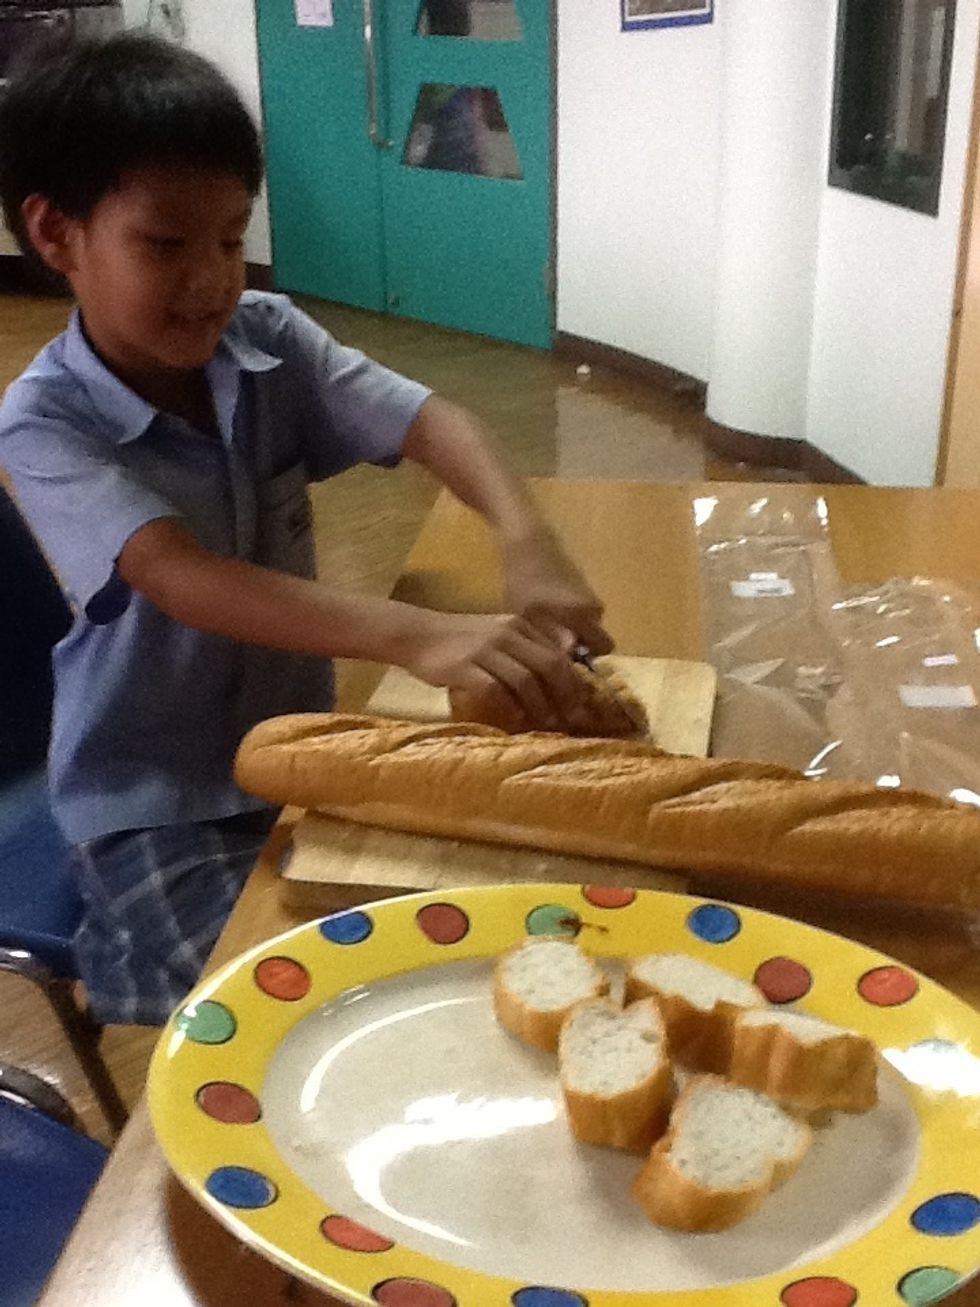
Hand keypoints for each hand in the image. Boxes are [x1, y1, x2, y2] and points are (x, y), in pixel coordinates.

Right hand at [395, 608, 605, 732]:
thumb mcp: (497, 635)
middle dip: (565, 696)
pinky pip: (495, 691)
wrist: (417, 635)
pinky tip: (514, 722)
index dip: (574, 682)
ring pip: (525, 681)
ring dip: (539, 707)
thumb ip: (526, 648)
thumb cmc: (460, 640)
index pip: (558, 654)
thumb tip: (560, 675)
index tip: (582, 705)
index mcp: (519, 626)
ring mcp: (485, 650)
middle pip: (549, 666)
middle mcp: (507, 634)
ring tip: (545, 724)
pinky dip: (508, 709)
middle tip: (570, 720)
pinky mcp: (464, 667)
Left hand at [501, 525, 613, 656]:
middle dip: (583, 649)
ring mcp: (588, 595)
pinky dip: (569, 619)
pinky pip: (581, 612)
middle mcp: (594, 607)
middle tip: (556, 655)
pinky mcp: (581, 586)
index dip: (587, 661)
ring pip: (588, 625)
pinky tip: (546, 616)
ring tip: (545, 635)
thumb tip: (568, 661)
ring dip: (573, 633)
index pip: (602, 650)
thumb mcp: (530, 616)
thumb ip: (551, 640)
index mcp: (585, 615)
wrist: (527, 541)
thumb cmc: (525, 580)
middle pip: (598, 639)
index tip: (567, 668)